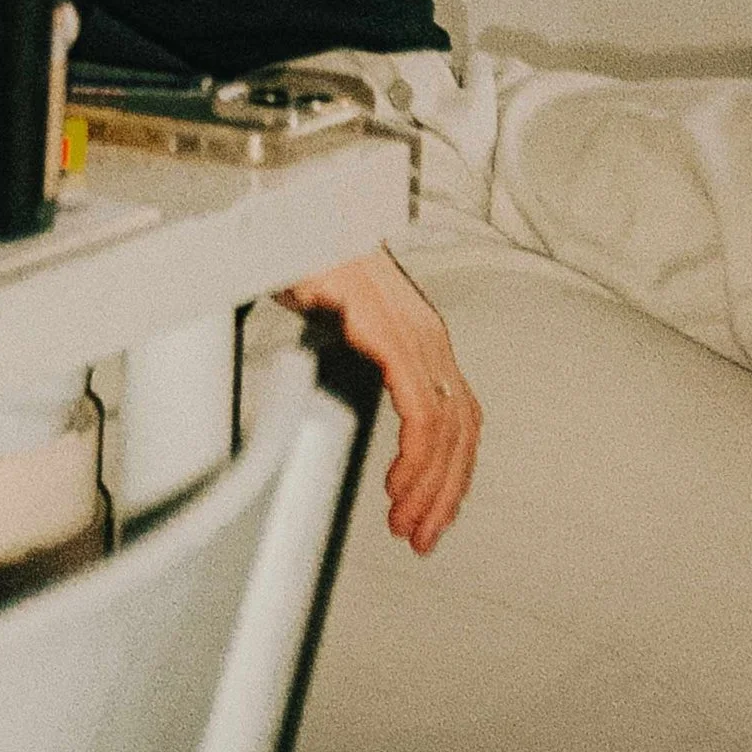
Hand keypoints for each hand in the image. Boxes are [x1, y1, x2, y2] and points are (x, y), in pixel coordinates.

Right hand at [275, 247, 480, 552]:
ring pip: (447, 428)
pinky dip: (417, 456)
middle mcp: (426, 332)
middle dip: (446, 494)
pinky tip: (397, 484)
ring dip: (431, 488)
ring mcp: (412, 329)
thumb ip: (354, 356)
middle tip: (421, 538)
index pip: (459, 416)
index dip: (451, 473)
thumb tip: (339, 399)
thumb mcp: (339, 319)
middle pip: (463, 430)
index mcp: (420, 333)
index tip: (431, 517)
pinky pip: (420, 408)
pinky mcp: (388, 330)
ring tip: (406, 524)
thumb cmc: (308, 259)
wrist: (288, 212)